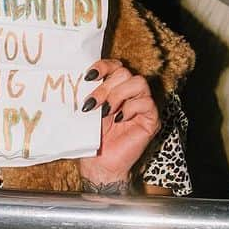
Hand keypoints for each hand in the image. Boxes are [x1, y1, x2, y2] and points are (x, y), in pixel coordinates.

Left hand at [77, 59, 160, 187]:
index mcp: (114, 87)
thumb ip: (87, 92)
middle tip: (91, 104)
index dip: (103, 66)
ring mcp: (142, 105)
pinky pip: (147, 103)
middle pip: (124, 72)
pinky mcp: (151, 119)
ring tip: (105, 112)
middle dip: (105, 87)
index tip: (88, 77)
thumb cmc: (91, 137)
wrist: (98, 163)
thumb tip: (77, 78)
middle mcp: (130, 93)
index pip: (115, 65)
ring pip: (138, 82)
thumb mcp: (86, 110)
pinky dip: (131, 108)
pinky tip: (119, 120)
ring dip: (118, 95)